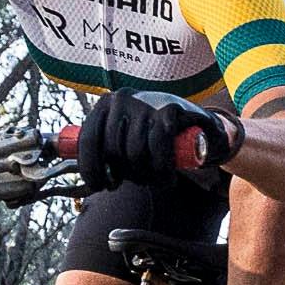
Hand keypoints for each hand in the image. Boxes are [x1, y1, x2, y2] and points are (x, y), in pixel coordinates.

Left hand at [75, 88, 241, 191]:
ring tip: (156, 180)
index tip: (99, 186)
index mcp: (106, 104)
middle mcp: (122, 99)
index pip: (88, 139)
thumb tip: (86, 180)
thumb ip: (106, 149)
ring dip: (146, 176)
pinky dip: (162, 171)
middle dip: (125, 175)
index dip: (90, 169)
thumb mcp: (126, 135)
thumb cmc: (156, 135)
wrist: (198, 124)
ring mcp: (146, 102)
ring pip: (136, 154)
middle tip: (138, 181)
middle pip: (113, 151)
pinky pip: (159, 150)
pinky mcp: (170, 110)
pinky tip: (167, 178)